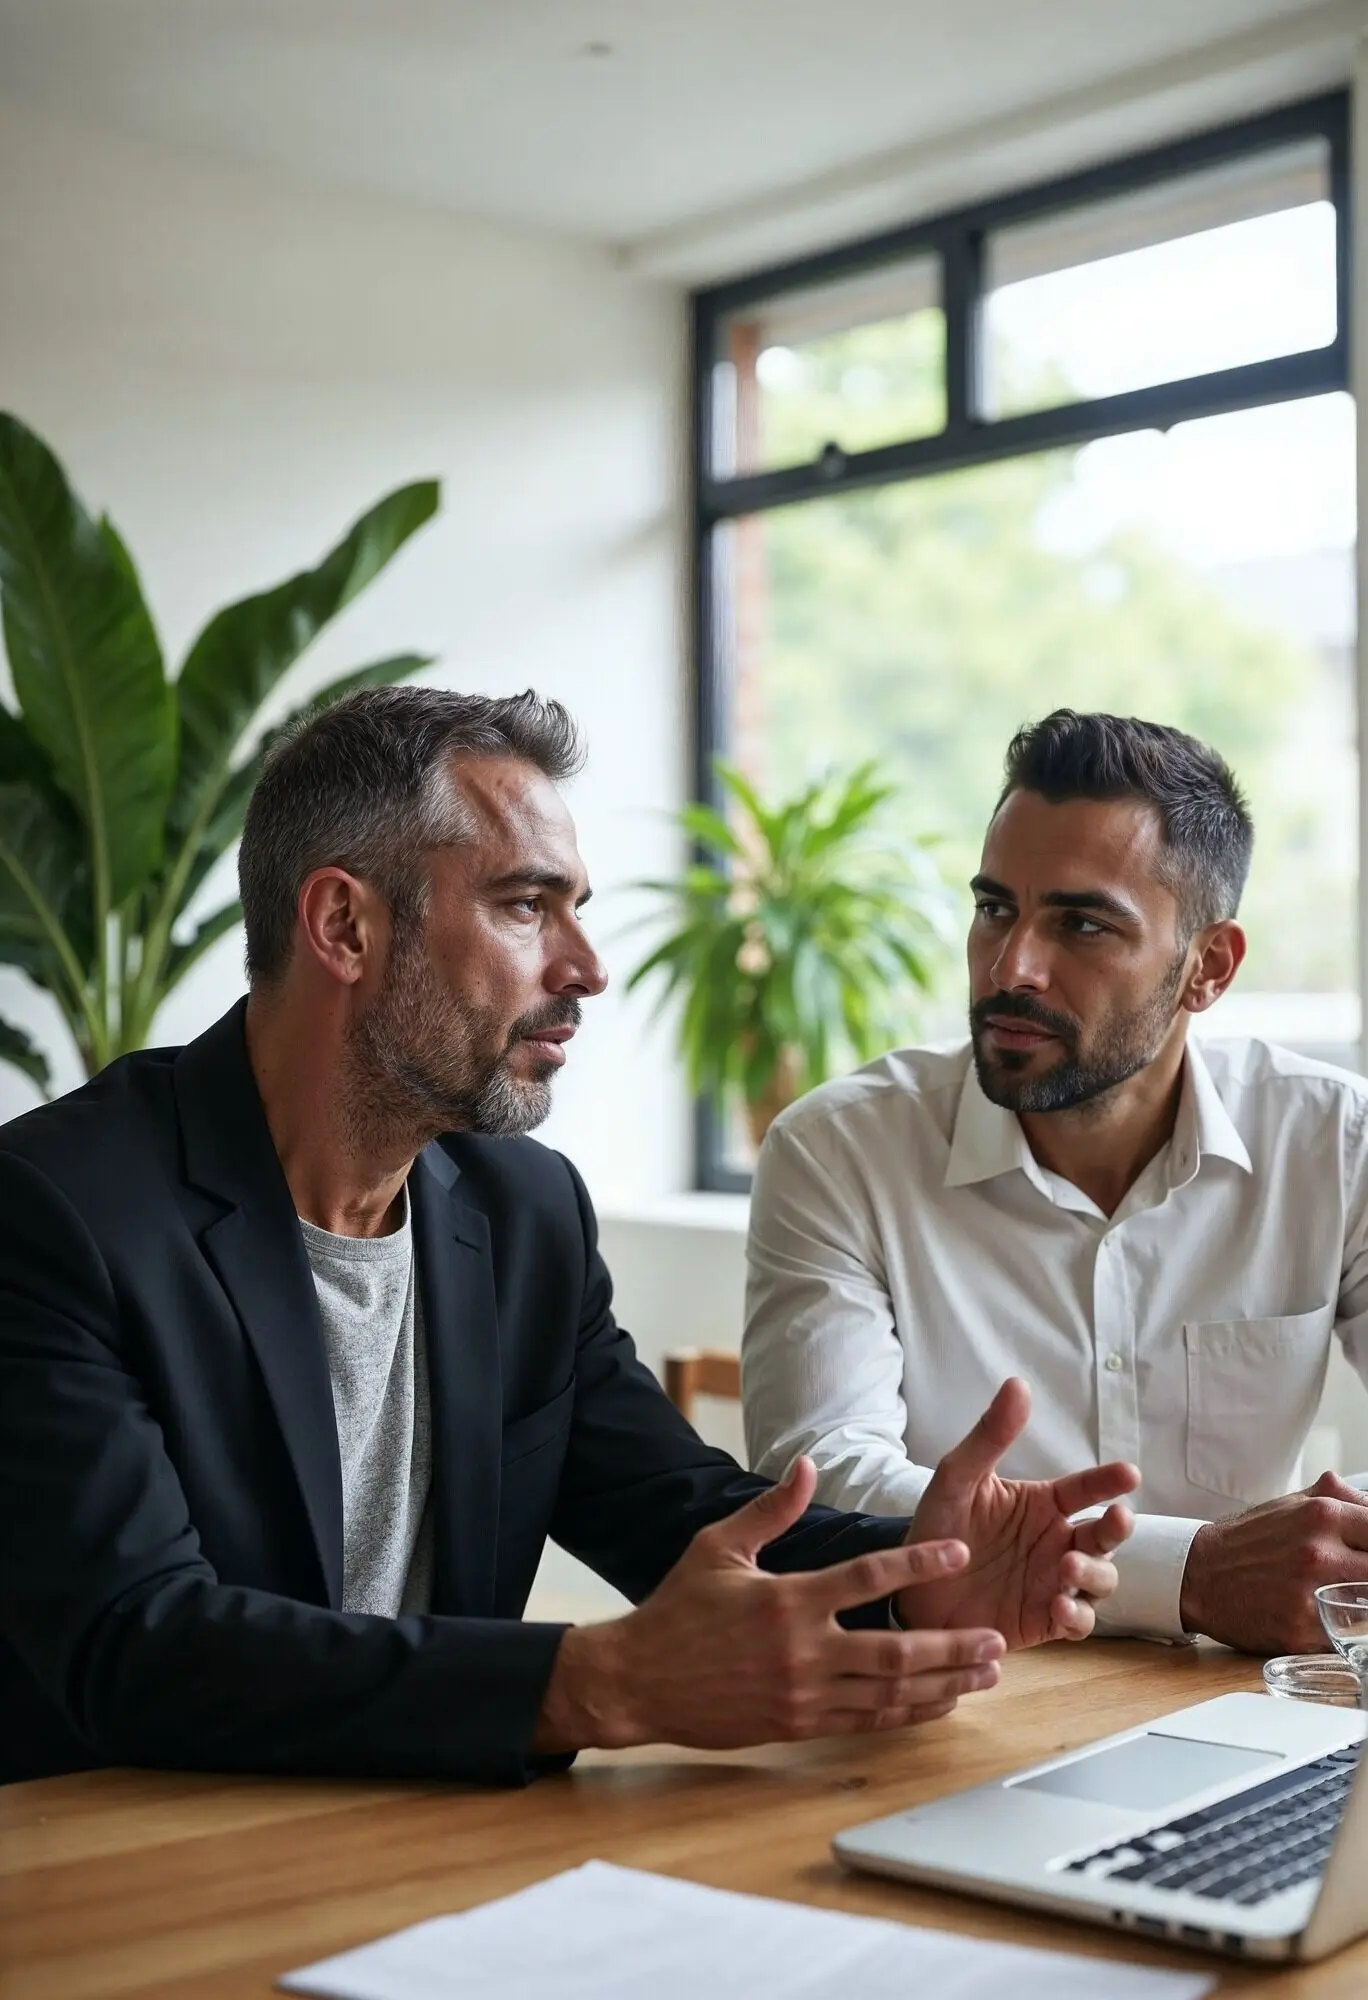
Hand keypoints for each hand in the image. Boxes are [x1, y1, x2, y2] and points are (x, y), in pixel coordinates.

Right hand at [532, 1457, 1005, 1754]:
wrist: (639, 1681)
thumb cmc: (678, 1608)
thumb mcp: (717, 1546)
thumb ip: (771, 1509)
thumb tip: (807, 1465)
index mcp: (786, 1599)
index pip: (867, 1578)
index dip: (918, 1563)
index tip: (958, 1551)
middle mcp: (802, 1650)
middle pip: (895, 1650)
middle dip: (952, 1646)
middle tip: (995, 1638)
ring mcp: (803, 1694)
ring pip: (889, 1693)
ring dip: (944, 1683)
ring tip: (985, 1672)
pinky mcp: (798, 1725)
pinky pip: (867, 1722)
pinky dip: (909, 1713)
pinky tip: (940, 1703)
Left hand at [897, 1378, 1137, 1648]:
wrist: (911, 1589)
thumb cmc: (937, 1527)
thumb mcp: (957, 1479)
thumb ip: (990, 1437)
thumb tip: (1018, 1384)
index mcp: (1042, 1504)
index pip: (1085, 1488)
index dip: (1108, 1480)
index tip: (1129, 1472)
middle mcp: (1056, 1541)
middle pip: (1105, 1536)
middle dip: (1116, 1529)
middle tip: (1116, 1519)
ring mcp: (1054, 1583)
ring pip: (1100, 1579)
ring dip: (1094, 1573)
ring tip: (1067, 1566)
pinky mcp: (1045, 1621)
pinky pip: (1077, 1621)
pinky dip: (1076, 1616)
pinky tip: (1060, 1607)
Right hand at [1180, 1472, 1367, 1652]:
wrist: (1200, 1574)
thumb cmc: (1250, 1540)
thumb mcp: (1293, 1503)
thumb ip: (1341, 1499)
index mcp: (1321, 1515)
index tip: (1367, 1554)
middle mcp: (1318, 1553)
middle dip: (1367, 1574)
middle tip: (1353, 1576)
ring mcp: (1311, 1595)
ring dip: (1360, 1603)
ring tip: (1343, 1597)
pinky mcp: (1301, 1631)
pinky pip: (1347, 1636)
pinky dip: (1343, 1629)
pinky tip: (1327, 1619)